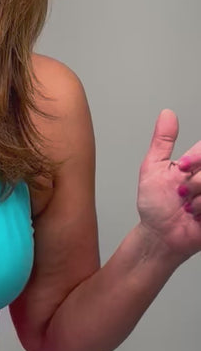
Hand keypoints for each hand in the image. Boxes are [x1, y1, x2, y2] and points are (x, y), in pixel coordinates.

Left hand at [136, 109, 200, 260]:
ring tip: (188, 208)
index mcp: (197, 162)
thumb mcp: (153, 169)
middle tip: (182, 194)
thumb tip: (167, 114)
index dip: (196, 158)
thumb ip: (163, 141)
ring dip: (200, 198)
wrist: (158, 236)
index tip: (182, 169)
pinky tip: (196, 216)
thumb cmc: (155, 207)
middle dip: (196, 182)